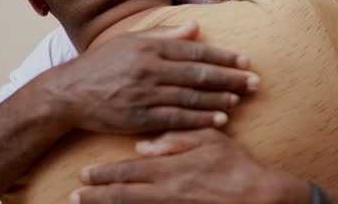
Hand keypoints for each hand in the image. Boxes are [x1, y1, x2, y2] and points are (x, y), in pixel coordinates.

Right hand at [26, 22, 258, 133]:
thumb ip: (165, 34)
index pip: (194, 51)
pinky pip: (177, 119)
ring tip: (240, 99)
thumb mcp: (131, 41)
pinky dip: (201, 119)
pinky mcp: (140, 118)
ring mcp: (145, 94)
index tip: (245, 60)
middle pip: (199, 74)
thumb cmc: (102, 64)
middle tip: (254, 82)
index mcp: (149, 47)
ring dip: (220, 99)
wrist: (69, 93)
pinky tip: (220, 119)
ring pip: (191, 97)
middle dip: (231, 78)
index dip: (222, 56)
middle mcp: (150, 69)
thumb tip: (196, 26)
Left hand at [72, 129, 309, 203]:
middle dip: (96, 197)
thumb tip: (142, 147)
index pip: (129, 172)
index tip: (84, 176)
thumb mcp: (209, 140)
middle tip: (74, 197)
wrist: (262, 197)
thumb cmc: (237, 166)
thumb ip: (174, 141)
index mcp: (172, 169)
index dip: (104, 175)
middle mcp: (168, 192)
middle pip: (123, 196)